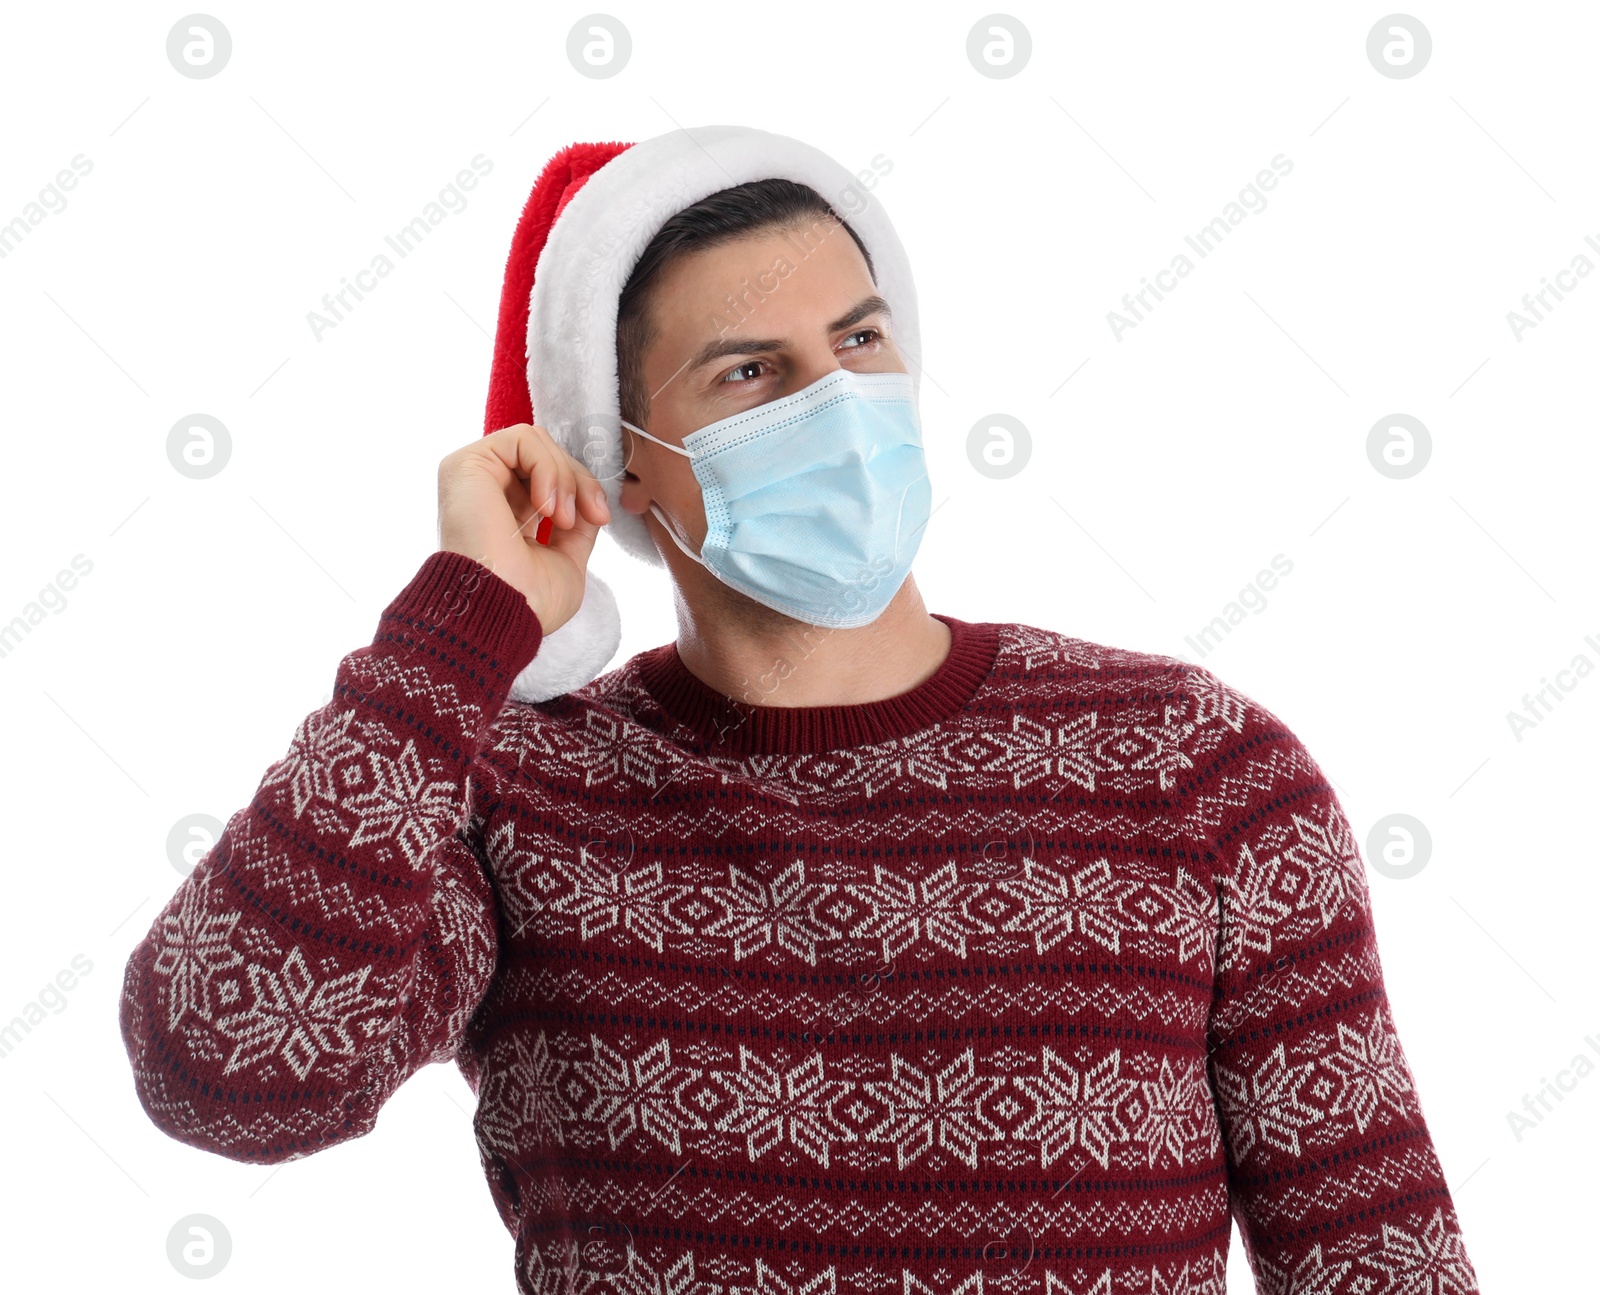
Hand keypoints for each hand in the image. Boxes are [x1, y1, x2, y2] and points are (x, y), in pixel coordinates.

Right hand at [437, 424, 610, 631]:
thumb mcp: (567, 562)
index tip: (600, 517)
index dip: (583, 488)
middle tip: (591, 515)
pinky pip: (523, 438)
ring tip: (562, 518)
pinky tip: (545, 508)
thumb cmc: (528, 603)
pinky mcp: (467, 464)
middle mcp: (489, 494)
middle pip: (548, 457)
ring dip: (564, 477)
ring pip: (538, 444)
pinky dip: (547, 467)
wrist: (501, 612)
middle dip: (580, 481)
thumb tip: (591, 503)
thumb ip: (577, 527)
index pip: (551, 478)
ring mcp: (476, 477)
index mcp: (508, 517)